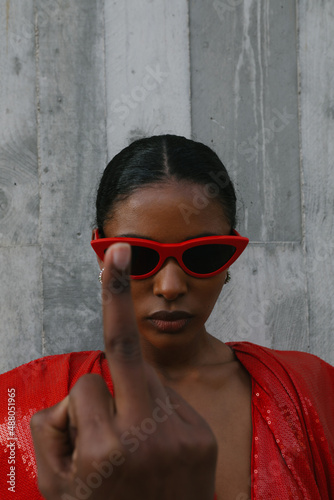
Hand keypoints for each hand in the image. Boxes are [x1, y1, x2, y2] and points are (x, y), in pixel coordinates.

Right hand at [30, 243, 217, 499]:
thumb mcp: (56, 488)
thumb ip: (47, 433)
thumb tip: (71, 396)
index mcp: (103, 452)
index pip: (83, 389)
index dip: (73, 410)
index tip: (97, 284)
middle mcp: (147, 436)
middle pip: (124, 353)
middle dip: (114, 298)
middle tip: (119, 251)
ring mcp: (181, 434)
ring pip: (142, 376)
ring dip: (129, 392)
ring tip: (132, 439)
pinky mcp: (201, 433)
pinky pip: (164, 397)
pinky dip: (151, 408)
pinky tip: (154, 441)